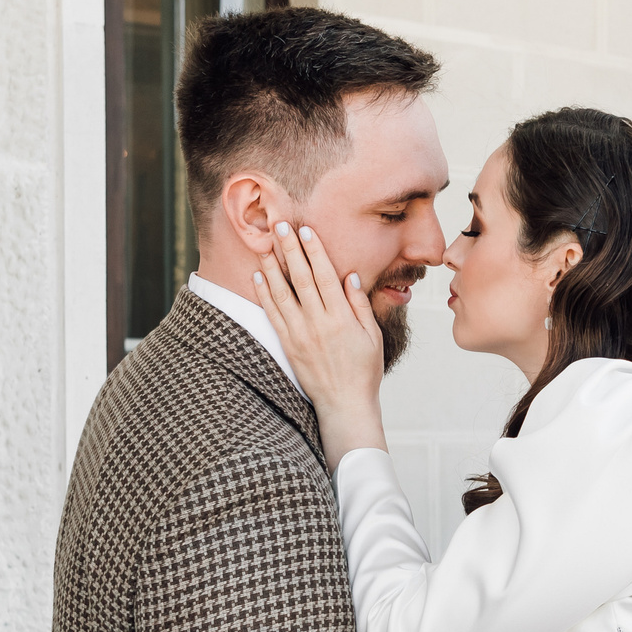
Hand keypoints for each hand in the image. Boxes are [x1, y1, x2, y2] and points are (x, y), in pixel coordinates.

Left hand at [248, 223, 389, 469]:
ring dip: (272, 267)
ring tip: (265, 246)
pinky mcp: (288, 345)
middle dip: (290, 250)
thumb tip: (349, 276)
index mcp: (341, 318)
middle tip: (279, 226)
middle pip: (301, 279)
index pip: (325, 277)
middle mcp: (318, 323)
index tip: (306, 231)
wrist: (344, 404)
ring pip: (282, 294)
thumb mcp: (372, 336)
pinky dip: (264, 294)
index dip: (315, 252)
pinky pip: (273, 315)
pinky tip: (259, 277)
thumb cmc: (363, 370)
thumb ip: (359, 305)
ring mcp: (300, 335)